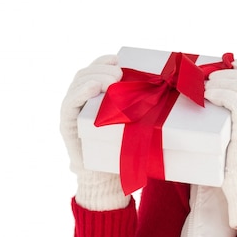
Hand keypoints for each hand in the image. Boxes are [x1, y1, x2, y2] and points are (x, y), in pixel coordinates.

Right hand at [60, 55, 129, 210]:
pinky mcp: (67, 125)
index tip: (118, 58)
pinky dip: (81, 93)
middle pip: (86, 74)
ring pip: (78, 84)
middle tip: (119, 72)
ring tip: (112, 80)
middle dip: (102, 69)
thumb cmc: (124, 148)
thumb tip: (169, 88)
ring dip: (95, 77)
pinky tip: (95, 88)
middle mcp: (80, 101)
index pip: (94, 70)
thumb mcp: (134, 122)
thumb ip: (141, 107)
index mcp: (93, 96)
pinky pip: (70, 104)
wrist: (106, 178)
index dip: (104, 61)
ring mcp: (71, 112)